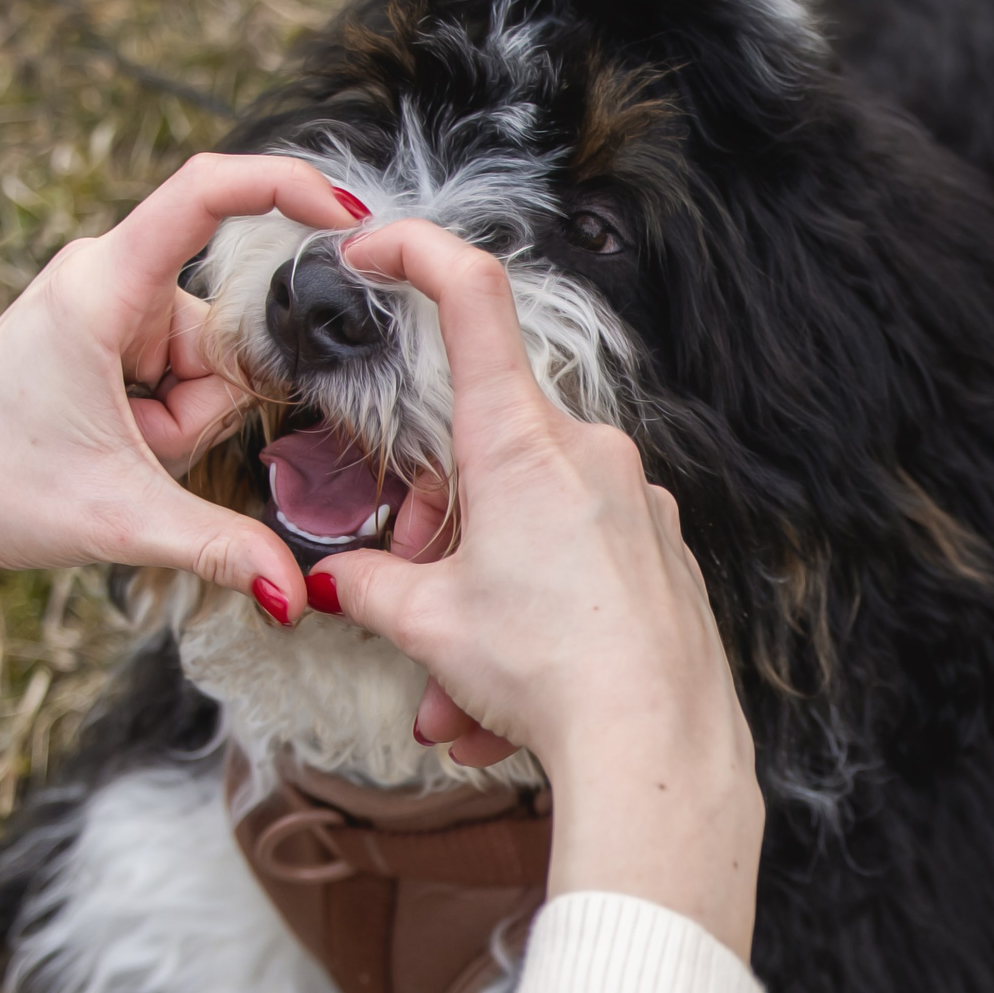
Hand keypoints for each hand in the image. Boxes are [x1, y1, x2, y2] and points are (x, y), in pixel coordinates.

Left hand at [0, 154, 363, 632]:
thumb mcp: (121, 521)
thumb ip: (221, 548)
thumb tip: (296, 594)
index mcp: (102, 287)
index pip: (205, 193)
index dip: (285, 185)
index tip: (349, 216)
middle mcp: (103, 276)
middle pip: (222, 325)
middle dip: (204, 405)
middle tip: (139, 450)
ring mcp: (102, 303)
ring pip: (202, 359)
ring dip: (179, 420)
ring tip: (114, 452)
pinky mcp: (99, 331)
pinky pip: (174, 369)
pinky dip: (162, 417)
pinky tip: (111, 444)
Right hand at [307, 221, 764, 958]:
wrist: (656, 749)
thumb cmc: (547, 673)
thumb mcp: (430, 628)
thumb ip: (370, 590)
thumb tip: (331, 584)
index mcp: (521, 441)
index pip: (472, 297)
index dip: (417, 249)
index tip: (372, 243)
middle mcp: (588, 454)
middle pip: (481, 459)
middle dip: (435, 543)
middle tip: (412, 615)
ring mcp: (635, 504)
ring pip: (524, 535)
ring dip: (476, 613)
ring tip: (453, 708)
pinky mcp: (662, 556)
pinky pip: (574, 571)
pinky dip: (532, 627)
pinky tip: (508, 712)